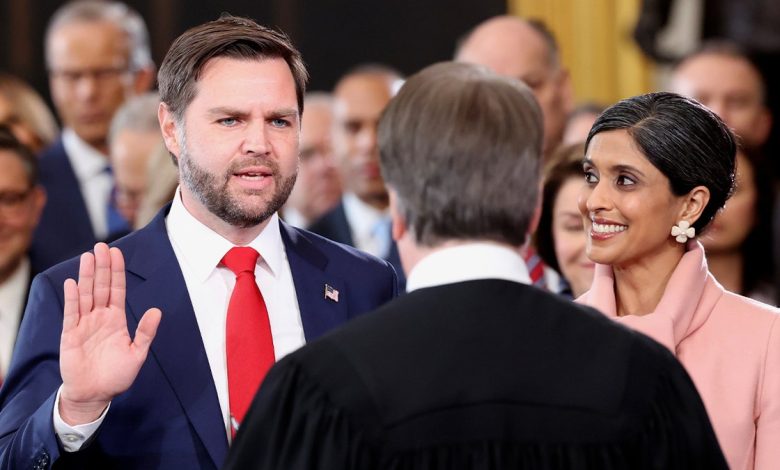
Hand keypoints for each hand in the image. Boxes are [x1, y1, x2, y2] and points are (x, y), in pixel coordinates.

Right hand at [59, 243, 161, 424]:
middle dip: (102, 267)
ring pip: (86, 295)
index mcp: (116, 319)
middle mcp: (100, 317)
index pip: (117, 290)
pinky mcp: (71, 335)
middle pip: (101, 287)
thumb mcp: (137, 353)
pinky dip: (73, 298)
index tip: (116, 253)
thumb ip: (145, 332)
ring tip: (88, 257)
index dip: (117, 272)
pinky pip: (72, 313)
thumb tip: (156, 311)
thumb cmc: (116, 376)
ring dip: (87, 276)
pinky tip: (73, 283)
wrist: (95, 395)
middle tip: (101, 246)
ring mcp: (84, 324)